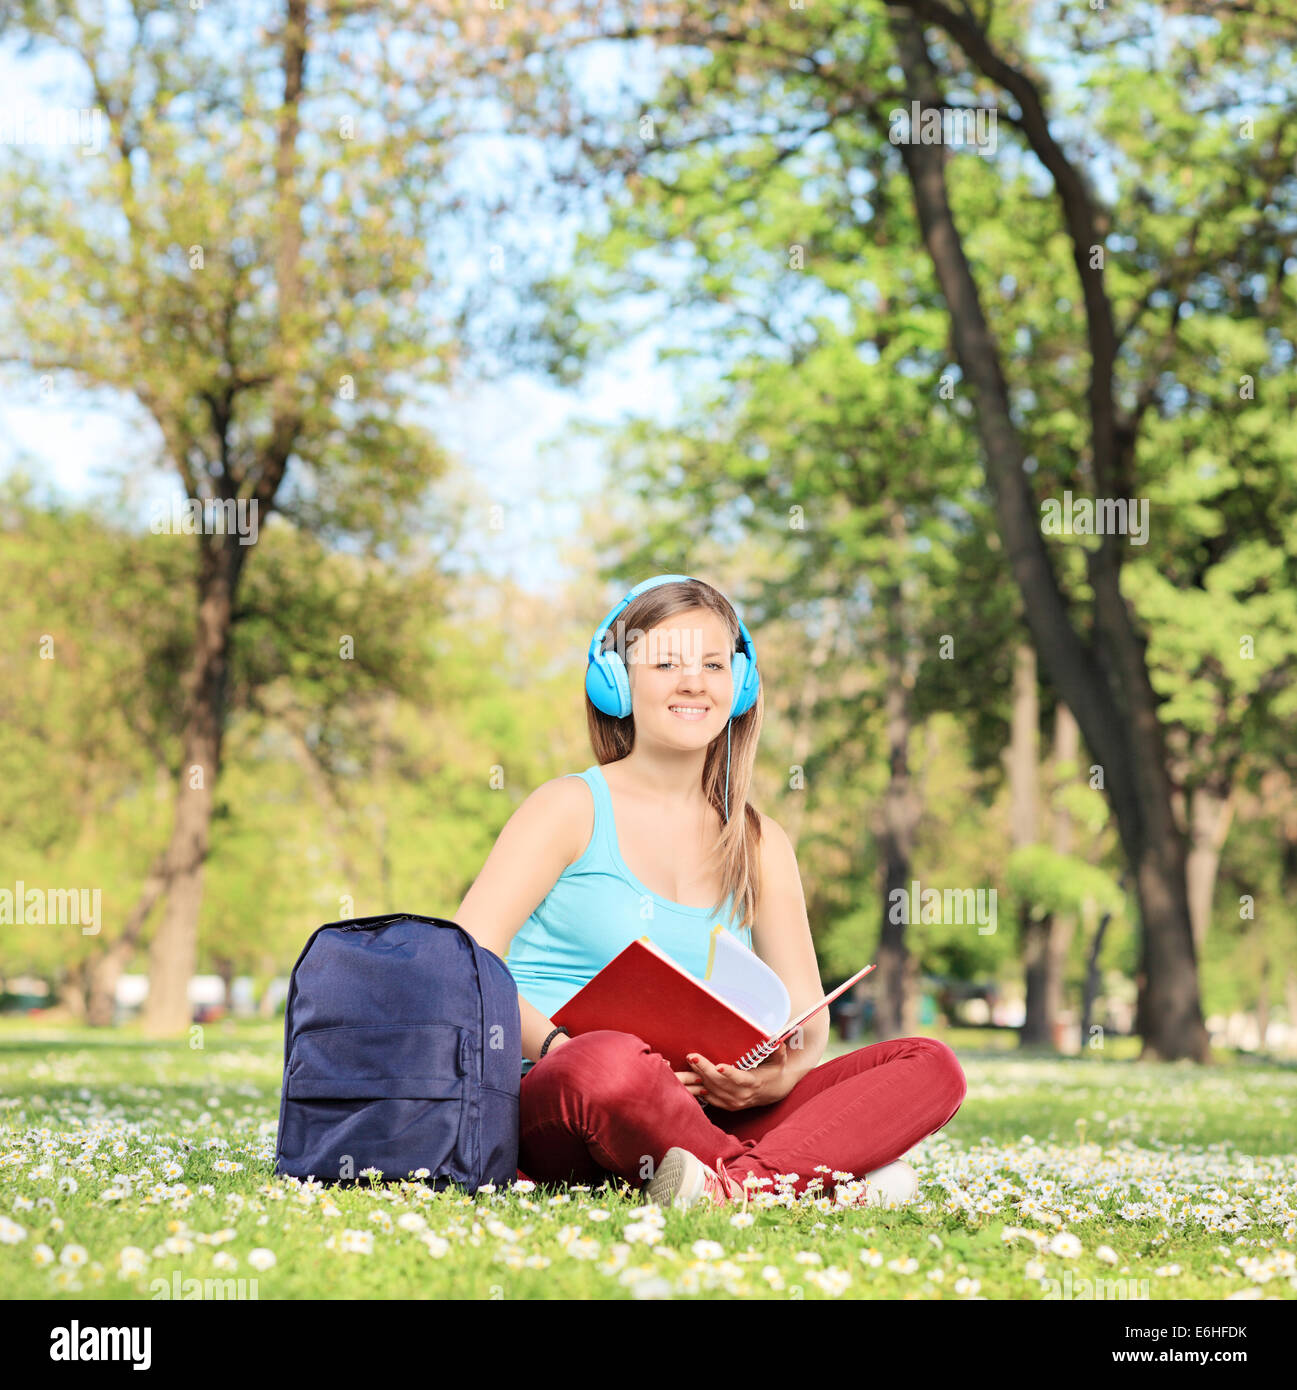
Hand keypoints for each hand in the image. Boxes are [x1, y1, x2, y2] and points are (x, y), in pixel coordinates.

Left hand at [673, 1042, 790, 1110]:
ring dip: (698, 1077)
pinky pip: (709, 1098)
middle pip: (720, 1083)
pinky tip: (688, 1079)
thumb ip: (777, 1049)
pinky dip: (698, 1089)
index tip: (718, 1066)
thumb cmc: (775, 1071)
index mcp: (754, 1083)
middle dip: (704, 1069)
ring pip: (711, 1090)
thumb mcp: (779, 1060)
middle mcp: (742, 1095)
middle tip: (692, 1056)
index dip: (730, 1073)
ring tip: (687, 1063)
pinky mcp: (726, 1105)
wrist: (775, 1092)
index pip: (740, 1079)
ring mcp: (733, 1102)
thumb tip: (775, 1037)